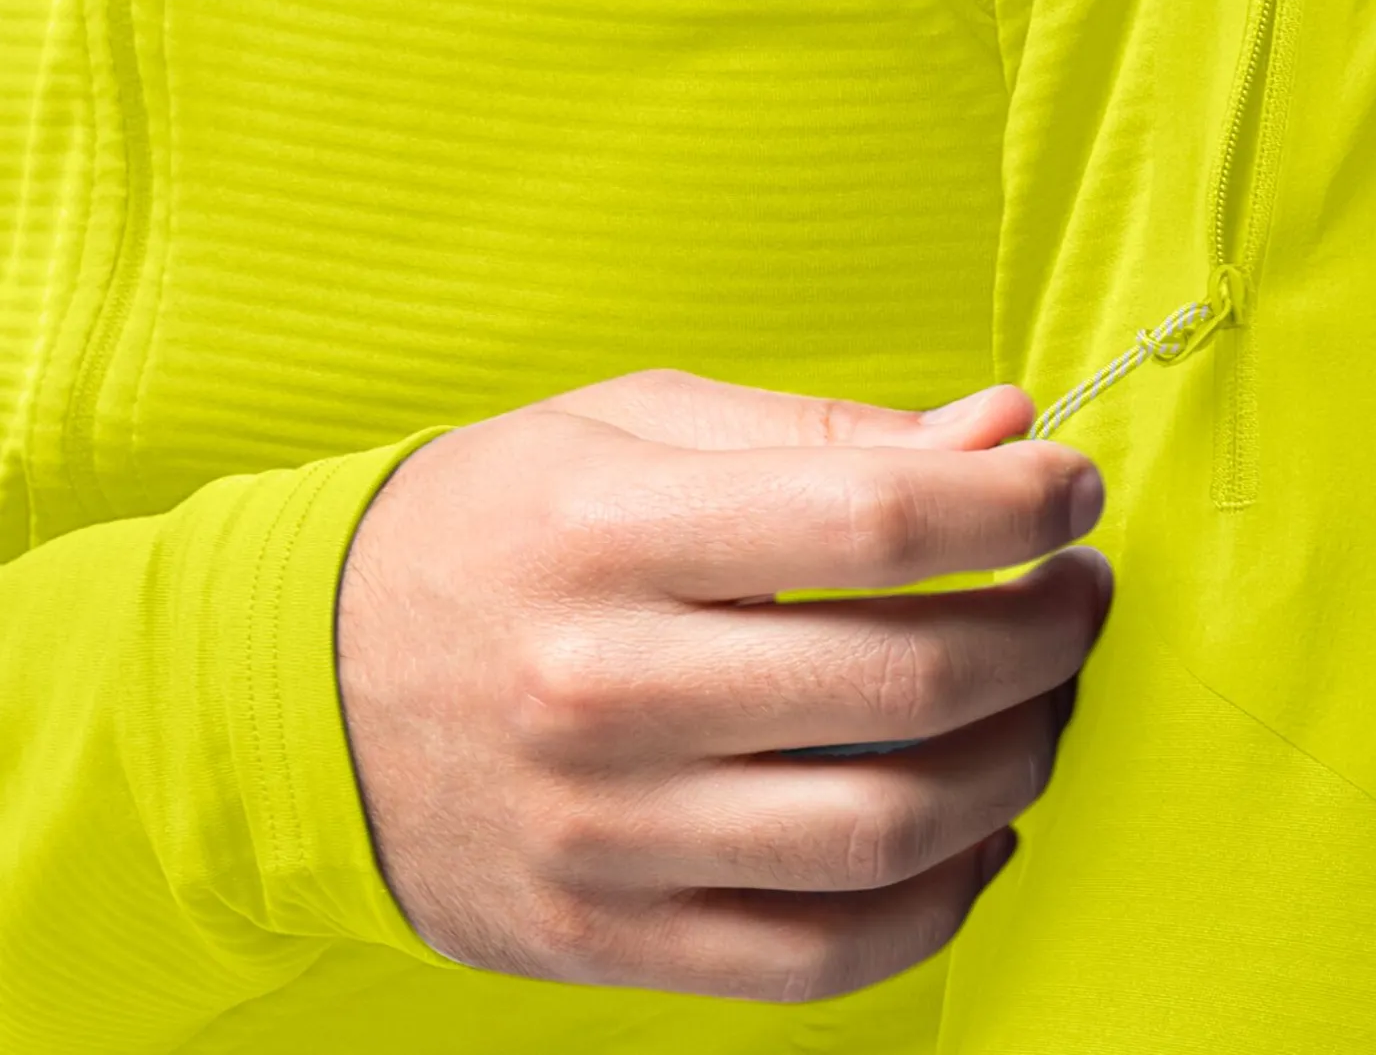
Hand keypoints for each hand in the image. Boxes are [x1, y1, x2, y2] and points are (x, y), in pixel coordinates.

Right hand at [336, 369, 1108, 1000]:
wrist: (296, 687)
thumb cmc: (493, 525)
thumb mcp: (633, 424)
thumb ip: (824, 434)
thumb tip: (1006, 433)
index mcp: (612, 531)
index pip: (873, 520)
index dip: (1015, 503)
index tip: (1071, 489)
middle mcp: (605, 688)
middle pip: (905, 679)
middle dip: (1045, 631)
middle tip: (1078, 591)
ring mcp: (605, 834)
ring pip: (889, 828)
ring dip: (1019, 760)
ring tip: (1040, 699)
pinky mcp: (606, 942)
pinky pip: (824, 953)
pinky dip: (941, 898)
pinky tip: (975, 824)